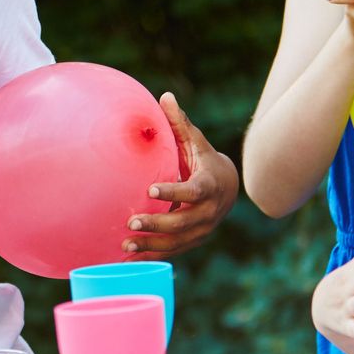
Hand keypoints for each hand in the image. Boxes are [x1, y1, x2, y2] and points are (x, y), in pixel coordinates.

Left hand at [127, 93, 238, 258]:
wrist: (228, 189)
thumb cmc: (204, 161)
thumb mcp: (196, 142)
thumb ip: (180, 123)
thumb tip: (165, 96)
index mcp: (208, 186)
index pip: (191, 191)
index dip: (173, 192)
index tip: (150, 190)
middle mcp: (207, 212)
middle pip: (182, 223)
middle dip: (157, 225)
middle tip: (131, 222)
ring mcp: (201, 230)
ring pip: (177, 242)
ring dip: (151, 245)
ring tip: (125, 244)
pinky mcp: (193, 241)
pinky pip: (173, 251)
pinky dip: (152, 255)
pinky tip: (129, 257)